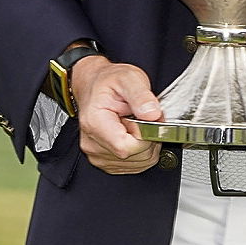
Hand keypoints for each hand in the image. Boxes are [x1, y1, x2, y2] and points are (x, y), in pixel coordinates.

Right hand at [71, 56, 162, 173]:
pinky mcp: (104, 160)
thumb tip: (153, 114)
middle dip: (150, 138)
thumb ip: (141, 96)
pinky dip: (142, 152)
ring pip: (136, 164)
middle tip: (148, 117)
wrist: (94, 85)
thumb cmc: (110, 82)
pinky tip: (137, 134)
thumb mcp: (129, 78)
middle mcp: (92, 143)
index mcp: (95, 123)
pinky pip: (133, 166)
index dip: (147, 136)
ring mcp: (97, 154)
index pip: (126, 147)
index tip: (152, 118)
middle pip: (133, 157)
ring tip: (141, 123)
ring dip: (147, 146)